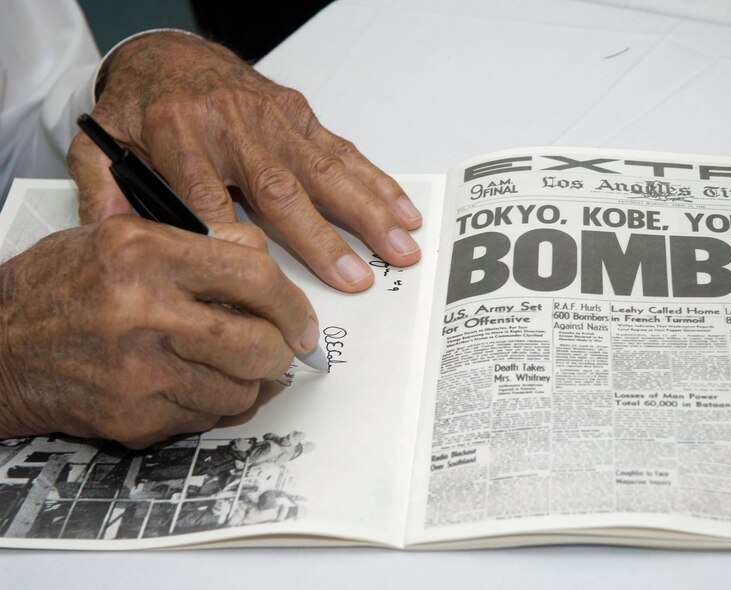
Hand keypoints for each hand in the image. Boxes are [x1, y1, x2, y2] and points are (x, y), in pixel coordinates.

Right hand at [0, 217, 314, 447]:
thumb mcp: (124, 236)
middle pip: (257, 343)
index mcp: (145, 254)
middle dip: (282, 350)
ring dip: (250, 381)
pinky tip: (194, 384)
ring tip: (233, 365)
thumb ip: (199, 242)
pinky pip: (207, 418)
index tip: (301, 319)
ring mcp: (139, 372)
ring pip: (240, 390)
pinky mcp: (134, 418)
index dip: (291, 302)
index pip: (253, 274)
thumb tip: (265, 257)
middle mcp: (143, 313)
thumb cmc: (62, 286)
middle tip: (282, 348)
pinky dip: (215, 404)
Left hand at [67, 31, 421, 292]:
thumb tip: (113, 236)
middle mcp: (233, 126)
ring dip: (367, 212)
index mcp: (179, 135)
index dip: (230, 236)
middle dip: (321, 238)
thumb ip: (101, 189)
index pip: (205, 194)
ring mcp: (273, 121)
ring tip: (399, 247)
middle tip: (353, 277)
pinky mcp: (299, 117)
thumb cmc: (144, 106)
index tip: (256, 275)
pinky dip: (376, 182)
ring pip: (325, 171)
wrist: (171, 55)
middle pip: (280, 189)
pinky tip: (400, 209)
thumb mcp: (100, 143)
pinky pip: (342, 151)